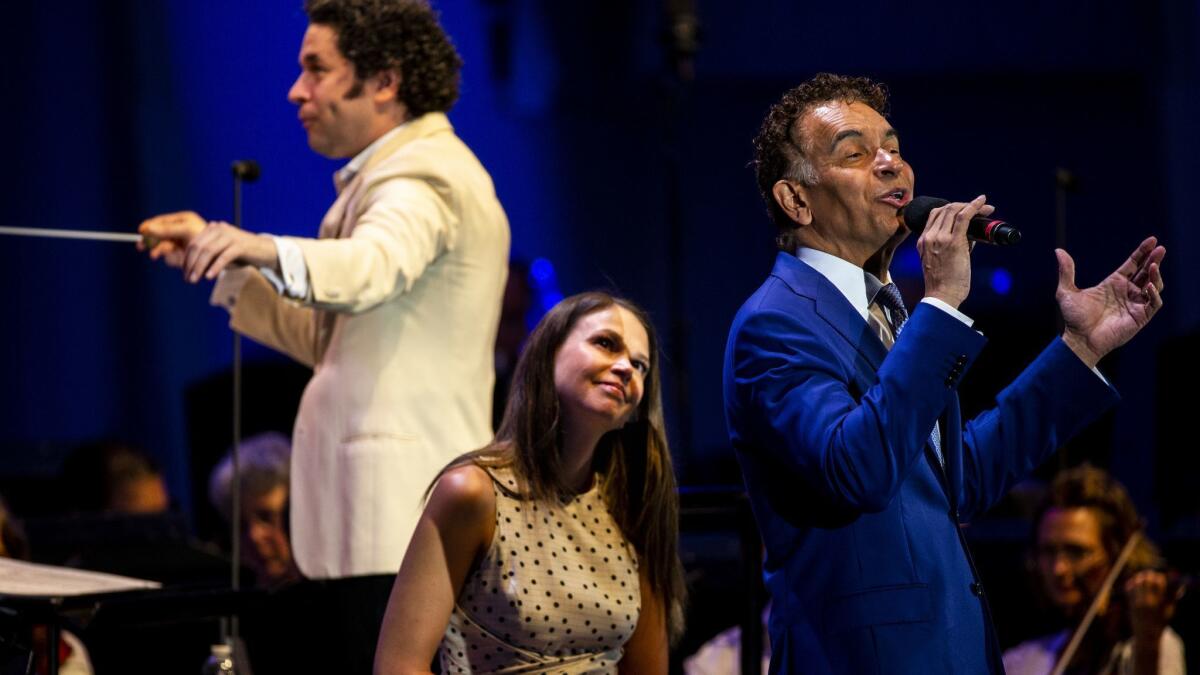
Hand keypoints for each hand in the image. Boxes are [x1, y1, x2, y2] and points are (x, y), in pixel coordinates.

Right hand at [138, 210, 205, 267]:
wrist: (220, 254)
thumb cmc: (206, 237)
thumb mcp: (185, 231)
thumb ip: (167, 229)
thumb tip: (147, 228)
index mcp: (183, 220)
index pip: (161, 221)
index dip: (150, 226)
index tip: (141, 230)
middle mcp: (180, 230)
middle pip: (158, 233)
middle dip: (149, 240)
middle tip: (139, 246)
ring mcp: (180, 242)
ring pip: (161, 245)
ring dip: (156, 250)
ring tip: (154, 255)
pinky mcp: (182, 254)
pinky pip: (168, 255)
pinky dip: (166, 257)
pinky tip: (166, 258)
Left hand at [139, 212, 276, 282]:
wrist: (267, 251)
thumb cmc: (244, 254)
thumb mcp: (223, 251)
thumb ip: (209, 255)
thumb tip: (191, 269)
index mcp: (213, 229)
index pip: (193, 244)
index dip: (186, 259)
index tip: (184, 274)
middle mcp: (220, 229)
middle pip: (198, 247)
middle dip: (190, 264)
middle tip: (187, 279)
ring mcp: (230, 236)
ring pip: (208, 252)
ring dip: (199, 267)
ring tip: (195, 280)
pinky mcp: (241, 245)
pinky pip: (223, 256)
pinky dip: (215, 267)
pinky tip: (209, 277)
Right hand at [918, 195, 991, 308]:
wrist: (942, 296)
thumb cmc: (944, 284)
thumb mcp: (940, 261)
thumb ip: (952, 246)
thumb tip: (971, 237)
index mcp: (923, 242)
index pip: (935, 215)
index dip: (952, 208)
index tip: (965, 210)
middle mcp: (929, 237)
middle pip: (945, 209)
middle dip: (964, 204)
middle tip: (981, 207)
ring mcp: (939, 238)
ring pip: (954, 210)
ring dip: (971, 205)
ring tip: (985, 207)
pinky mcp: (953, 242)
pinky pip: (964, 216)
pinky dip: (974, 206)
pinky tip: (983, 202)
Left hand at [1057, 236, 1164, 367]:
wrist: (1079, 340)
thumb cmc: (1074, 318)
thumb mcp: (1067, 291)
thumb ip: (1066, 271)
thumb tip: (1058, 250)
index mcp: (1114, 283)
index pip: (1133, 264)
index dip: (1142, 252)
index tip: (1151, 240)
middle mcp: (1127, 292)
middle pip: (1146, 271)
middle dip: (1154, 259)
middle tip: (1160, 248)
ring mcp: (1135, 304)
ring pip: (1154, 285)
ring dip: (1156, 275)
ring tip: (1153, 266)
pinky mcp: (1140, 317)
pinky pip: (1153, 303)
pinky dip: (1154, 294)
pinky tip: (1147, 286)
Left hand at [1126, 569, 1178, 648]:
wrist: (1147, 634)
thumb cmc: (1161, 622)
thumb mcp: (1169, 611)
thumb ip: (1172, 598)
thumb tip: (1178, 586)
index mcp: (1159, 603)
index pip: (1158, 584)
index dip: (1159, 578)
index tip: (1160, 576)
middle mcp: (1147, 601)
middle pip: (1146, 581)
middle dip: (1149, 575)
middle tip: (1150, 573)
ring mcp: (1137, 602)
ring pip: (1137, 584)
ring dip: (1139, 578)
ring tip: (1142, 576)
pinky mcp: (1131, 604)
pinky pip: (1129, 590)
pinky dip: (1131, 584)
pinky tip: (1133, 582)